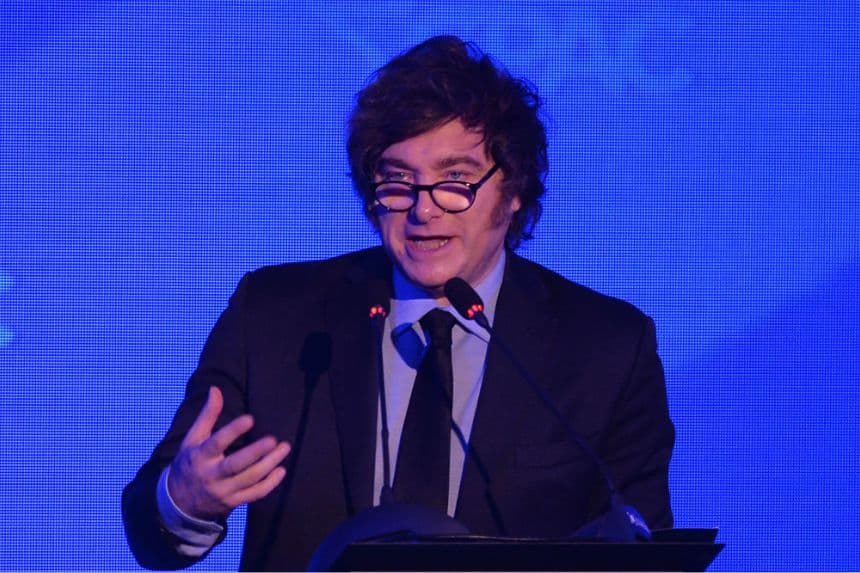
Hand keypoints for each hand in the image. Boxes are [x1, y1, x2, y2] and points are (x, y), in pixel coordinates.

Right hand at [167, 386, 290, 520]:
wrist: (179, 503)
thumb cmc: (190, 462)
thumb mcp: (193, 439)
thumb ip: (207, 415)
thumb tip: (216, 389)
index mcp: (200, 457)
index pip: (216, 443)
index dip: (233, 431)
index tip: (250, 418)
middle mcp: (211, 476)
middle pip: (235, 465)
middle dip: (255, 453)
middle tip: (274, 439)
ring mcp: (223, 491)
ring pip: (249, 479)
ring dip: (269, 464)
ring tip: (285, 448)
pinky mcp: (233, 502)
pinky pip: (254, 494)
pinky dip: (269, 484)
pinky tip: (281, 470)